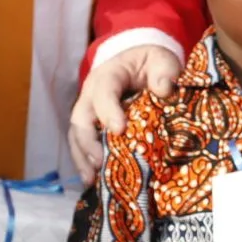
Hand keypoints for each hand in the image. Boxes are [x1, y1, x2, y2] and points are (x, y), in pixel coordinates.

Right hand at [68, 44, 183, 182]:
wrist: (140, 64)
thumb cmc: (152, 63)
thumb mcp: (162, 60)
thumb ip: (164, 71)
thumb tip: (163, 89)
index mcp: (109, 75)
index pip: (103, 91)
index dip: (108, 111)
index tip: (119, 130)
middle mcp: (91, 94)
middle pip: (80, 118)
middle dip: (87, 142)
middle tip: (100, 162)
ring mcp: (88, 112)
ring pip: (76, 135)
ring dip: (82, 158)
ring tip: (91, 180)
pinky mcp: (91, 127)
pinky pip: (82, 145)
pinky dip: (85, 163)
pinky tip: (93, 181)